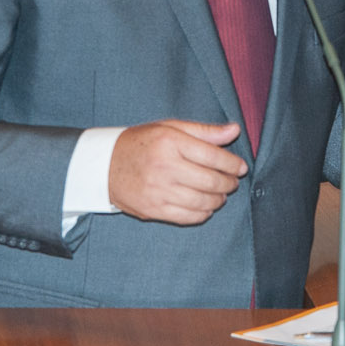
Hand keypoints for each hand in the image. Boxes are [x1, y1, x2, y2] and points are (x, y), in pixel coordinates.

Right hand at [109, 120, 248, 224]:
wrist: (104, 165)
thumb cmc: (141, 143)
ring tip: (221, 194)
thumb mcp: (170, 128)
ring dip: (219, 199)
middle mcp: (165, 167)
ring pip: (202, 201)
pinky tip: (206, 206)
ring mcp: (159, 191)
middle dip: (228, 183)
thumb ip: (204, 131)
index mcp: (170, 143)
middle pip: (211, 181)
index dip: (232, 163)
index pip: (213, 156)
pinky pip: (188, 217)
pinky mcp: (154, 210)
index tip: (240, 167)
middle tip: (232, 182)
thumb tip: (235, 130)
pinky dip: (203, 213)